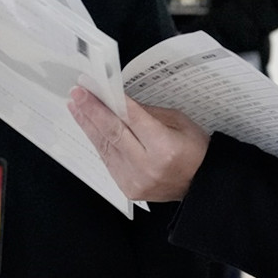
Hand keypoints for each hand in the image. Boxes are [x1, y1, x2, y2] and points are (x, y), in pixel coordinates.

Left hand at [67, 88, 210, 201]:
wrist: (201, 183)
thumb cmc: (195, 151)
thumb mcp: (178, 122)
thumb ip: (147, 113)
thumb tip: (119, 101)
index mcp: (164, 148)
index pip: (131, 118)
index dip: (110, 101)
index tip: (94, 89)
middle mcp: (147, 166)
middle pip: (113, 133)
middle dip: (92, 111)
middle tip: (78, 94)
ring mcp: (135, 180)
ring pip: (105, 147)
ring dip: (88, 125)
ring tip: (76, 107)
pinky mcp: (128, 188)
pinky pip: (108, 160)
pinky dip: (98, 142)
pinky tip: (89, 127)